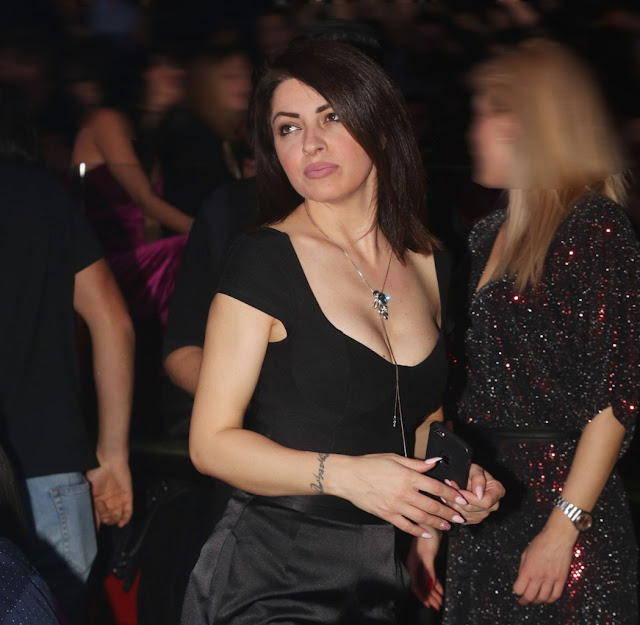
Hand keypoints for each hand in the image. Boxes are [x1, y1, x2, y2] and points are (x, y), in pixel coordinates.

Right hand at [86, 457, 132, 528]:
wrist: (108, 461)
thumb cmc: (96, 472)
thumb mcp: (88, 490)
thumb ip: (88, 504)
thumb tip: (85, 518)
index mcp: (99, 500)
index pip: (98, 517)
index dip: (95, 525)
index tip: (90, 531)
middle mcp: (110, 501)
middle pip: (109, 519)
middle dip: (104, 519)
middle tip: (100, 509)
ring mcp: (119, 499)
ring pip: (117, 517)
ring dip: (112, 518)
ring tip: (106, 511)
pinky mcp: (127, 495)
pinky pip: (129, 510)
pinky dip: (126, 518)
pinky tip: (121, 523)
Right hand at [333, 454, 468, 536]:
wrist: (348, 477)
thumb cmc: (370, 464)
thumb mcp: (394, 458)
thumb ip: (416, 463)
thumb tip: (434, 462)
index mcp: (407, 476)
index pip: (435, 487)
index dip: (451, 494)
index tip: (462, 500)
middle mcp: (404, 492)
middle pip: (432, 505)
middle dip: (448, 512)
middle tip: (460, 517)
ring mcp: (395, 506)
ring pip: (422, 518)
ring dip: (437, 523)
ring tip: (447, 526)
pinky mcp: (387, 514)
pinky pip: (406, 525)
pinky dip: (417, 531)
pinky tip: (426, 533)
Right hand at [406, 531, 442, 609]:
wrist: (432, 523)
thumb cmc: (428, 536)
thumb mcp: (428, 555)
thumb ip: (428, 572)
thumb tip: (430, 587)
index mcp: (412, 565)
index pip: (416, 585)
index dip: (422, 596)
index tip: (430, 605)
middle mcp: (415, 565)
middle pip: (421, 586)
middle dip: (429, 597)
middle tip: (438, 605)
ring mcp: (421, 563)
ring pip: (426, 581)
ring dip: (433, 592)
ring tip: (440, 600)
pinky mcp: (428, 560)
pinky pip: (430, 576)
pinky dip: (435, 583)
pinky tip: (441, 589)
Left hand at [444, 464, 503, 523]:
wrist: (468, 476)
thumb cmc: (472, 471)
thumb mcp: (475, 469)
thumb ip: (478, 479)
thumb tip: (479, 494)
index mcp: (498, 491)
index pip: (485, 501)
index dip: (470, 498)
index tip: (458, 489)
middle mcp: (494, 505)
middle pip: (473, 509)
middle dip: (457, 499)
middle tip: (447, 487)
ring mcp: (484, 513)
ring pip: (465, 515)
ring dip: (452, 504)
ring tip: (445, 492)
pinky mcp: (475, 518)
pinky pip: (462, 519)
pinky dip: (453, 510)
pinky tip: (448, 500)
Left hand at [512, 518, 577, 604]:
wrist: (558, 538)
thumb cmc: (540, 542)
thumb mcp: (525, 553)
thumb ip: (523, 568)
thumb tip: (520, 580)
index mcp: (528, 569)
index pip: (519, 589)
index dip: (517, 591)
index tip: (516, 591)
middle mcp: (539, 576)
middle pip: (530, 596)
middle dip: (525, 601)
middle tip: (523, 601)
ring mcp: (551, 579)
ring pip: (543, 598)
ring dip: (537, 601)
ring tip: (534, 600)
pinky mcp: (561, 579)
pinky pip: (556, 595)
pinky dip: (550, 599)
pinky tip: (546, 598)